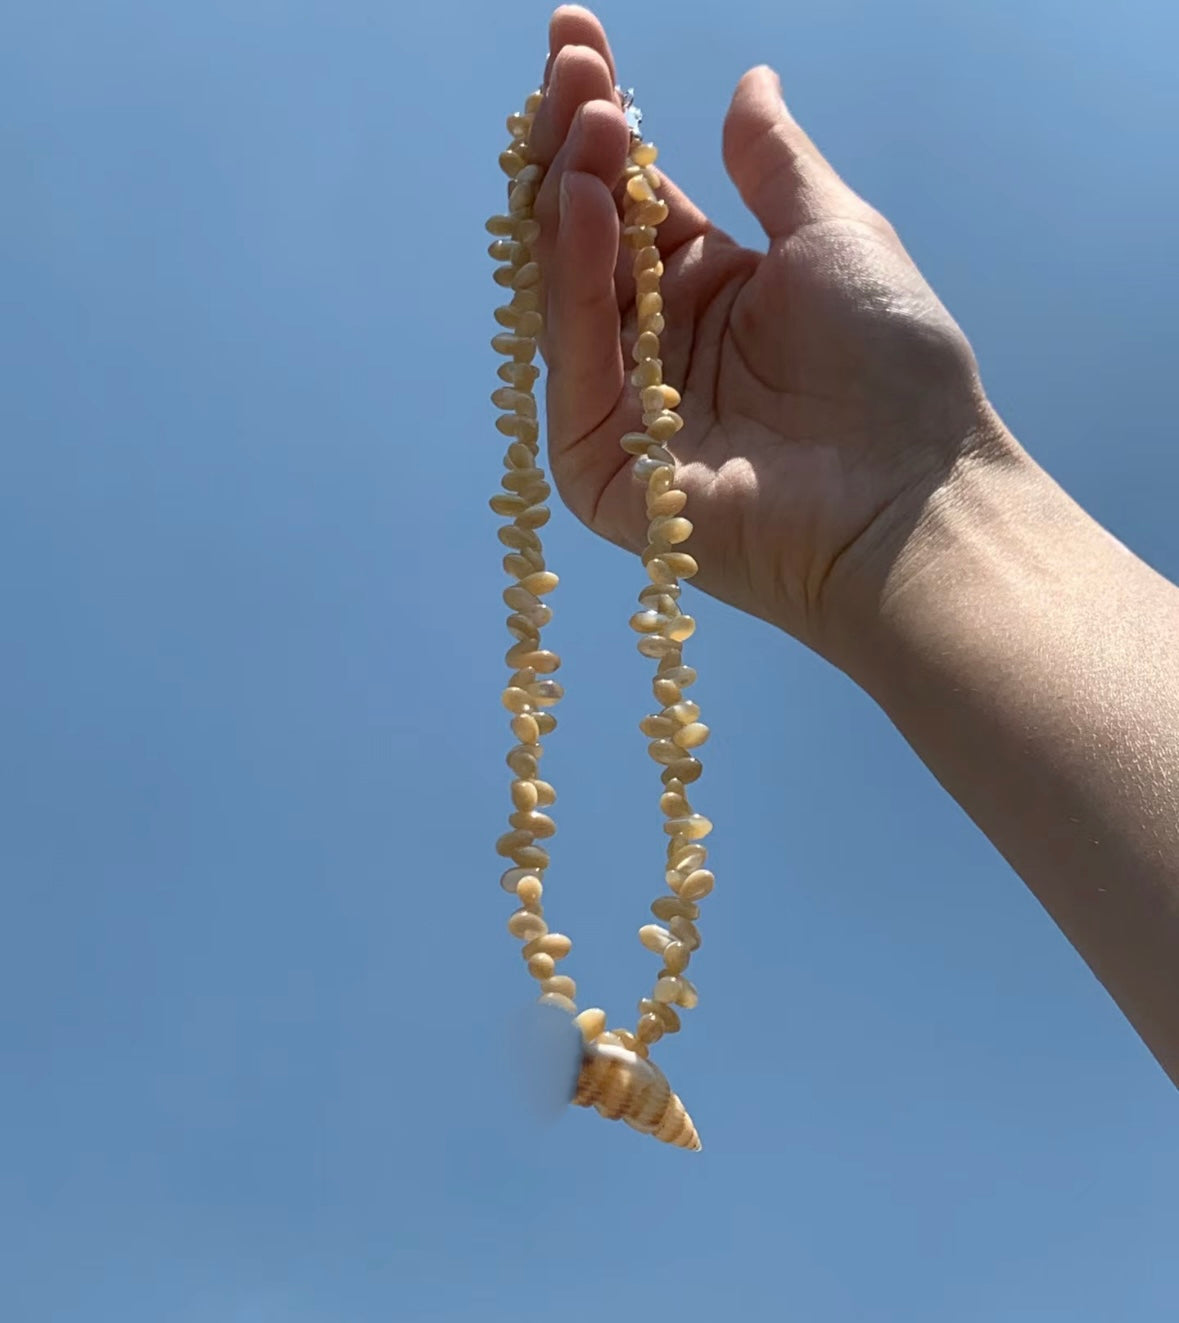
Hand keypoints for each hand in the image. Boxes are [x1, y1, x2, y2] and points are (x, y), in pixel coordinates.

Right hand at [526, 6, 1011, 666]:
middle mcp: (658, 343)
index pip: (634, 199)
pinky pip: (574, 365)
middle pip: (588, 237)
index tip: (575, 37)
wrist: (907, 498)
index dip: (604, 122)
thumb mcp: (834, 235)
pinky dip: (571, 286)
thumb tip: (749, 83)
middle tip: (574, 70)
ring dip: (569, 198)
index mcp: (712, 291)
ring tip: (586, 119)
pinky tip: (584, 204)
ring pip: (567, 292)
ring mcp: (625, 407)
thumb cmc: (892, 368)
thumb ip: (774, 165)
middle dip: (575, 147)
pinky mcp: (599, 468)